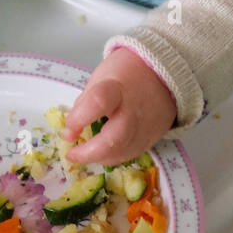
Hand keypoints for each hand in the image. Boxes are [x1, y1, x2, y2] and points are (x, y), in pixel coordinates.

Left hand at [62, 46, 176, 166]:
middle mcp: (134, 111)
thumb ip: (83, 106)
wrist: (163, 76)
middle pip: (114, 139)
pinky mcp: (151, 140)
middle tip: (72, 153)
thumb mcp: (100, 80)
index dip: (80, 118)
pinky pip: (129, 155)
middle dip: (89, 152)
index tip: (69, 126)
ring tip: (84, 152)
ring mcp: (145, 129)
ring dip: (98, 158)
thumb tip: (70, 133)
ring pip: (121, 153)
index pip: (98, 102)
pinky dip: (112, 157)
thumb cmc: (126, 74)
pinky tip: (102, 151)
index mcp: (117, 88)